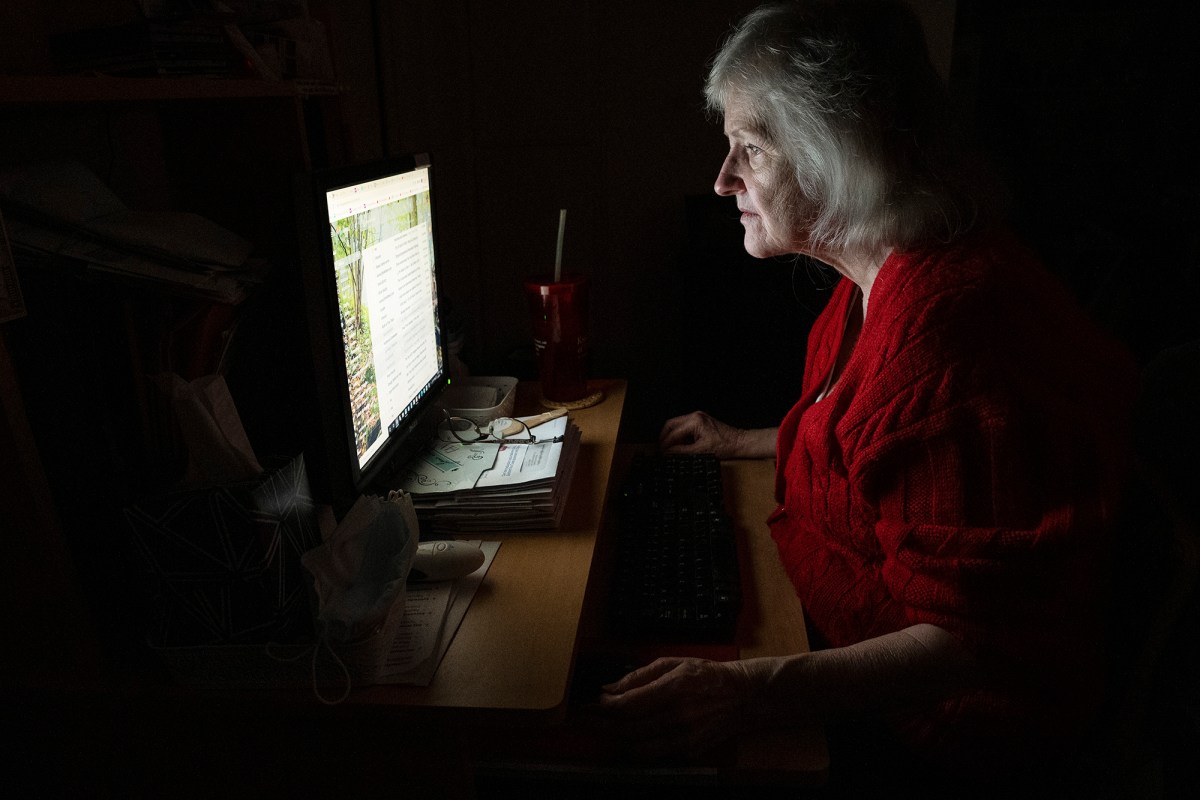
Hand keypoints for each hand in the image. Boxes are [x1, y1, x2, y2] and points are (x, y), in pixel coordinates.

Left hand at [592, 657, 754, 759]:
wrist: (742, 697)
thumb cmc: (707, 675)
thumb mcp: (673, 663)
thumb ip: (639, 676)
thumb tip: (610, 687)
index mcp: (673, 689)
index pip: (628, 704)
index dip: (604, 707)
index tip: (591, 703)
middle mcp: (678, 716)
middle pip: (628, 729)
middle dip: (600, 726)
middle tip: (583, 720)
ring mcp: (685, 738)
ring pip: (638, 749)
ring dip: (614, 742)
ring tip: (598, 733)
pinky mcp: (689, 752)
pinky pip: (655, 756)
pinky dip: (636, 749)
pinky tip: (623, 741)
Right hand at [658, 411, 745, 457]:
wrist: (739, 442)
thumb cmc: (725, 446)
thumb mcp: (701, 451)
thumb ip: (681, 452)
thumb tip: (667, 454)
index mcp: (695, 421)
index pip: (673, 433)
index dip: (665, 445)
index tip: (661, 454)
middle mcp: (695, 416)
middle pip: (670, 425)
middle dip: (664, 438)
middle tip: (660, 450)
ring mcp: (697, 417)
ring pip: (676, 425)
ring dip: (671, 437)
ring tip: (669, 449)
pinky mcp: (700, 421)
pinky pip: (684, 427)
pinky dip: (679, 436)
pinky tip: (679, 445)